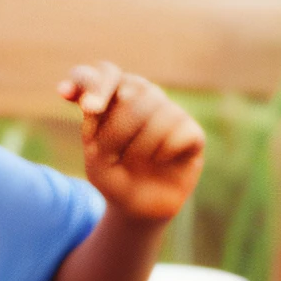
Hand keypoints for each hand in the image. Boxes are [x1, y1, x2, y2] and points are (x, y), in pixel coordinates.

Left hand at [61, 63, 204, 223]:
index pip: (104, 72)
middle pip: (132, 90)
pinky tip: (161, 161)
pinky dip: (164, 151)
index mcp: (114, 96)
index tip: (89, 108)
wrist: (138, 208)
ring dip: (139, 145)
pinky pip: (179, 130)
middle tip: (109, 155)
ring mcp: (170, 111)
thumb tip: (107, 99)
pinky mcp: (191, 131)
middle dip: (115, 130)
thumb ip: (97, 127)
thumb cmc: (115, 177)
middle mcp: (143, 96)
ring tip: (135, 162)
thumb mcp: (96, 157)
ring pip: (157, 108)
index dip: (96, 84)